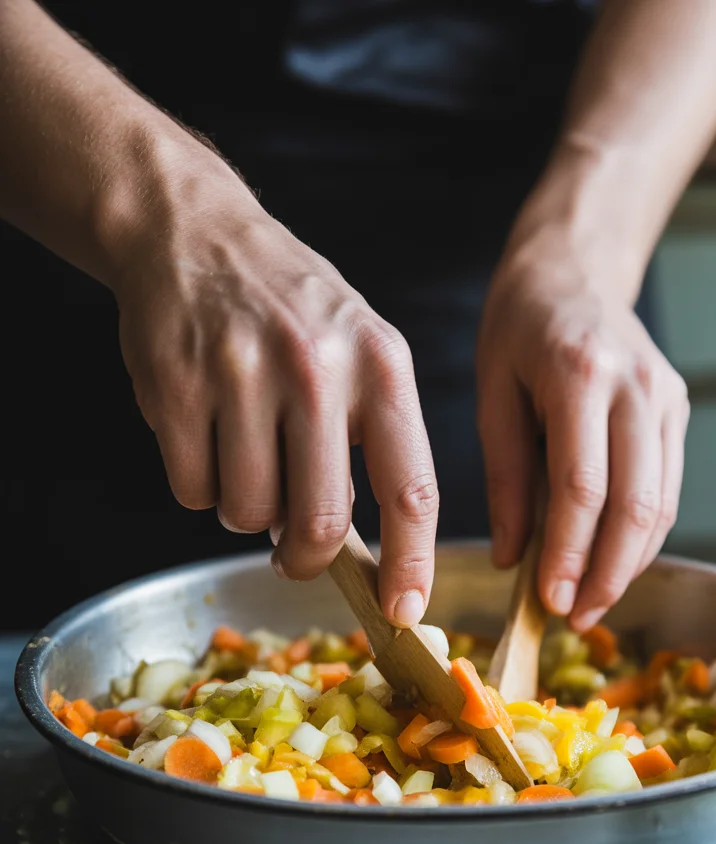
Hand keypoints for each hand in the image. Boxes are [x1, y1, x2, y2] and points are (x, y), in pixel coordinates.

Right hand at [113, 171, 437, 626]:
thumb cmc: (291, 309)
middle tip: (296, 551)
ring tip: (247, 453)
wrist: (194, 232)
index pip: (411, 489)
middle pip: (321, 522)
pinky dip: (199, 483)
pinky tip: (206, 432)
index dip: (410, 564)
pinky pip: (191, 490)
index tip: (404, 611)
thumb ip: (374, 440)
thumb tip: (371, 554)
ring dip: (247, 509)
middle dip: (307, 558)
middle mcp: (317, 369)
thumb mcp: (362, 351)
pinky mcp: (175, 385)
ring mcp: (242, 374)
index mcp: (382, 366)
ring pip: (248, 513)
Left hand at [477, 223, 688, 631]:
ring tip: (592, 602)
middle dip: (606, 574)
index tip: (550, 601)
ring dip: (629, 564)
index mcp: (579, 374)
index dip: (569, 553)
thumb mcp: (492, 394)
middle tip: (576, 617)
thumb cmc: (519, 329)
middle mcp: (635, 385)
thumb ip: (504, 477)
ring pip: (662, 505)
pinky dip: (643, 536)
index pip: (583, 487)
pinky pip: (668, 488)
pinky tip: (612, 562)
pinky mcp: (678, 407)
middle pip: (635, 504)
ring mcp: (665, 396)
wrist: (575, 270)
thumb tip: (511, 558)